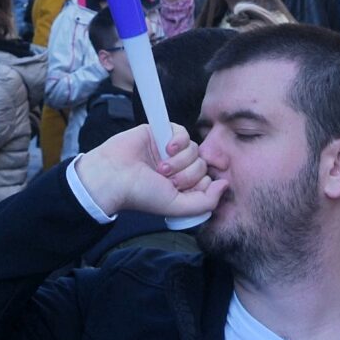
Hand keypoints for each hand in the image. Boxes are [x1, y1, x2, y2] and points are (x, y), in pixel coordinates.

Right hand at [76, 124, 217, 218]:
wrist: (114, 175)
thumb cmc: (141, 194)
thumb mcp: (177, 206)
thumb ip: (205, 202)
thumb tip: (225, 185)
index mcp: (181, 187)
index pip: (207, 181)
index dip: (196, 185)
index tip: (176, 190)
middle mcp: (178, 169)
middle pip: (202, 165)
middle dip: (186, 174)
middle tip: (165, 179)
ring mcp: (171, 151)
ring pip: (195, 150)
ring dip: (179, 160)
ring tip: (159, 167)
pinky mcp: (163, 133)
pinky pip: (185, 133)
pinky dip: (178, 141)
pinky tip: (164, 148)